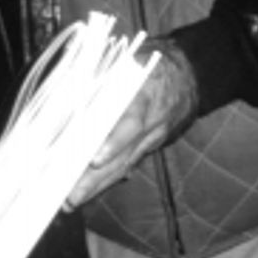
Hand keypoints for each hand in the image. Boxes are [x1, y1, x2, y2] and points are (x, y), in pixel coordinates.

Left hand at [65, 40, 197, 208]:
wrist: (188, 77)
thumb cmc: (149, 63)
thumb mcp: (131, 56)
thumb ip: (103, 63)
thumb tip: (68, 69)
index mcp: (146, 95)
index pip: (132, 122)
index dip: (115, 142)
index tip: (95, 158)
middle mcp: (150, 124)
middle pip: (123, 155)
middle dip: (96, 178)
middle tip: (71, 195)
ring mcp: (149, 140)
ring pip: (122, 167)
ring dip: (95, 186)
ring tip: (69, 202)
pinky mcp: (144, 148)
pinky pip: (124, 167)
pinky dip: (103, 182)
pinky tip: (82, 195)